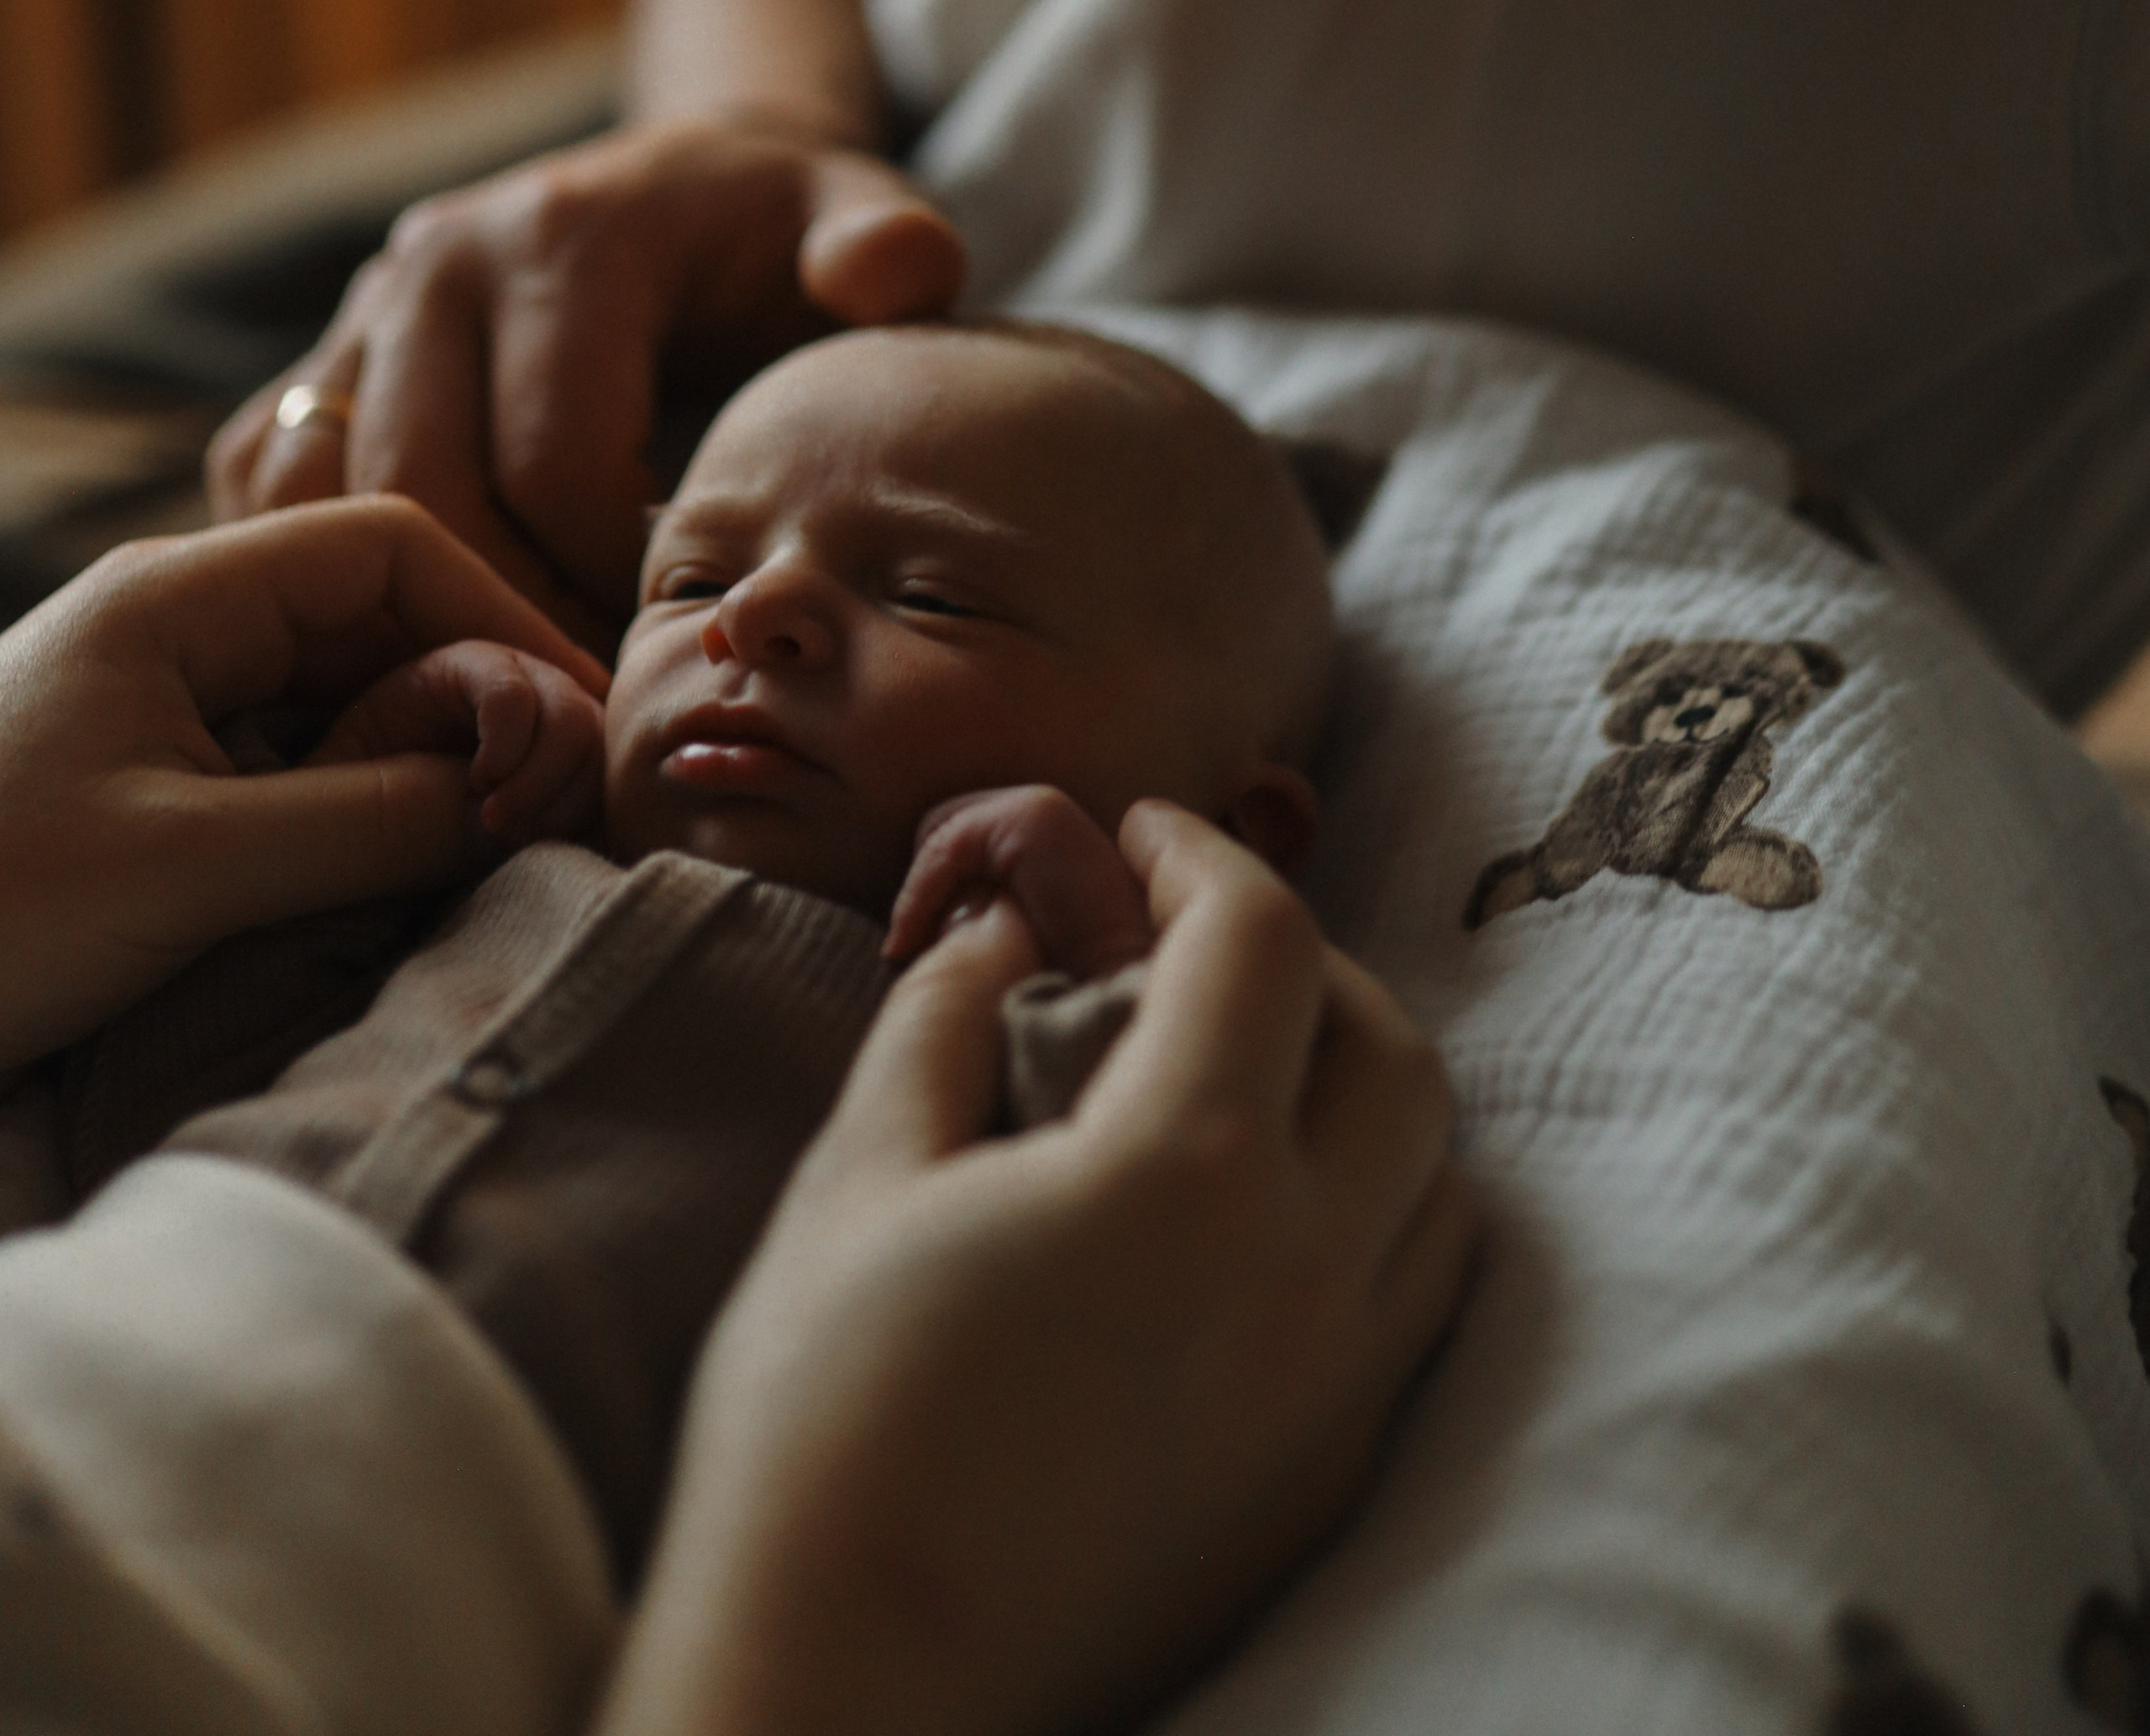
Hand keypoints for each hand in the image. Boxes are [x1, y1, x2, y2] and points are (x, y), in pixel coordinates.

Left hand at [0, 496, 607, 1075]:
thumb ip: (375, 816)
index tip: (575, 720)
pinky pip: (296, 773)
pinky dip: (365, 812)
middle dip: (475, 700)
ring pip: (344, 704)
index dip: (499, 619)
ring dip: (424, 765)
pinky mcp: (148, 792)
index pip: (388, 546)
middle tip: (551, 804)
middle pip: (377, 622)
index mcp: (175, 600)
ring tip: (489, 847)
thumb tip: (533, 788)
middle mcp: (172, 632)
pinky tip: (401, 876)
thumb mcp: (193, 867)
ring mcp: (158, 711)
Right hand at [207, 119, 965, 648]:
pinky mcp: (324, 360)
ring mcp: (365, 311)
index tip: (674, 653)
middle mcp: (440, 264)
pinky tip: (422, 651)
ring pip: (324, 505)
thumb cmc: (782, 236)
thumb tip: (884, 274)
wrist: (692, 184)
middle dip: (502, 622)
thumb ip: (891, 246)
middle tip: (583, 717)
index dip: (613, 584)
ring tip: (506, 693)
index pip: (556, 463)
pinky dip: (324, 584)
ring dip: (400, 616)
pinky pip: (273, 490)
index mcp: (567, 236)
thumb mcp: (855, 216)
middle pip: (425, 496)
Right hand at [601, 807, 1473, 1735]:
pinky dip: (1381, 1213)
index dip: (1201, 853)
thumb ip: (948, 1018)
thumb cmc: (819, 1429)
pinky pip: (1416, 1304)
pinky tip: (1271, 1216)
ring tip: (1248, 1068)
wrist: (847, 1707)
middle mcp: (1308, 1277)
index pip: (1264, 941)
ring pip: (1439, 1178)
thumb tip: (1013, 924)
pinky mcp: (1326, 1490)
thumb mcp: (855, 1180)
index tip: (1138, 831)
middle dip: (1301, 957)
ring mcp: (1337, 1397)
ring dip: (1365, 1085)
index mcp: (1187, 1174)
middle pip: (1391, 1047)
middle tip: (1192, 937)